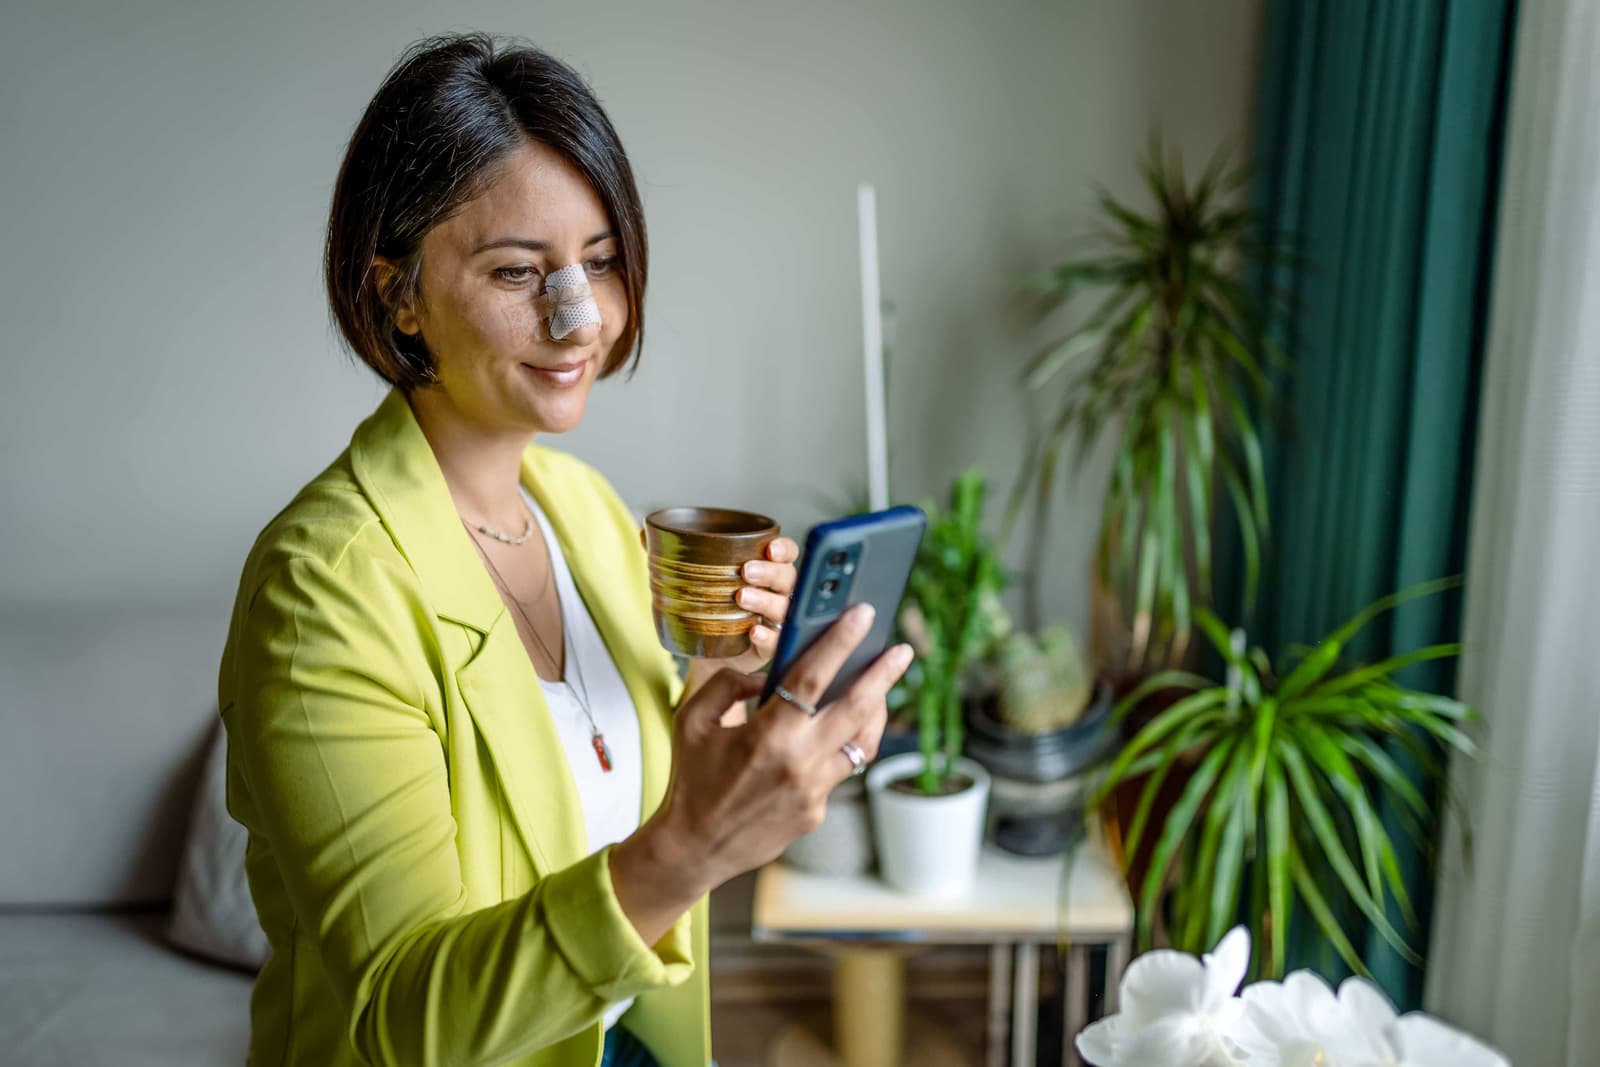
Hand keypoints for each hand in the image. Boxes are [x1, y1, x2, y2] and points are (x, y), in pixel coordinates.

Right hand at [610, 603, 913, 940]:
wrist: (694, 847)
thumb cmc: (691, 779)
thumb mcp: (693, 720)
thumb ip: (728, 684)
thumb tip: (766, 673)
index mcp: (766, 736)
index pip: (812, 678)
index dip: (840, 642)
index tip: (863, 615)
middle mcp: (798, 763)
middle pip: (856, 709)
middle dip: (884, 675)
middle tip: (902, 650)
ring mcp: (813, 791)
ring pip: (861, 743)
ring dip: (877, 711)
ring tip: (882, 688)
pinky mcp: (817, 810)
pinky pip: (840, 769)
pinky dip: (844, 744)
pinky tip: (842, 729)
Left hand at [681, 536, 798, 716]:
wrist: (706, 652)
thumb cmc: (708, 607)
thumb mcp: (692, 579)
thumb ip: (673, 554)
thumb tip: (644, 531)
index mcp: (764, 569)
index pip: (785, 553)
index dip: (783, 548)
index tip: (769, 547)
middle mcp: (777, 593)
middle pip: (787, 577)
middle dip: (770, 572)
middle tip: (745, 571)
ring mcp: (775, 621)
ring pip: (784, 607)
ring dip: (766, 600)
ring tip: (741, 597)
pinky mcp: (769, 647)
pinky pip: (777, 641)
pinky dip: (768, 636)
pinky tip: (753, 631)